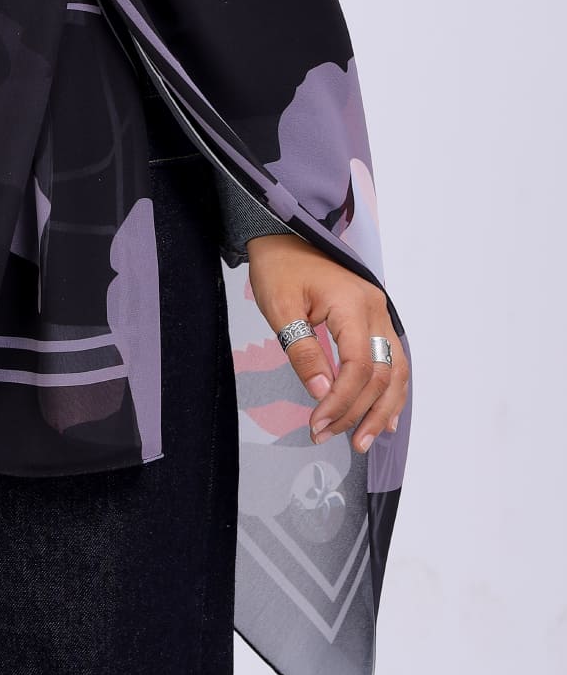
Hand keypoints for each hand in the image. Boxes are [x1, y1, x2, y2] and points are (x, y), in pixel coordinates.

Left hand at [245, 232, 409, 453]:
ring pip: (395, 370)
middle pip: (382, 373)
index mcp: (352, 304)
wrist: (283, 236)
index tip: (317, 424)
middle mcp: (375, 309)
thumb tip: (323, 393)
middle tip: (331, 436)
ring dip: (381, 408)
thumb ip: (303, 351)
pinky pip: (392, 359)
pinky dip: (389, 390)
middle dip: (358, 411)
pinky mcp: (374, 318)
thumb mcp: (280, 308)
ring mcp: (379, 313)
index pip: (358, 366)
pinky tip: (382, 416)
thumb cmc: (279, 268)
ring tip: (362, 439)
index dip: (341, 401)